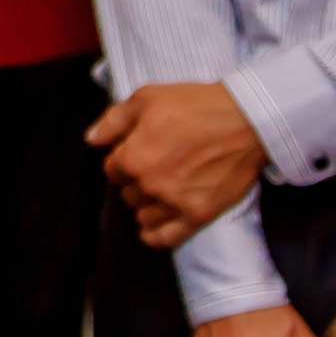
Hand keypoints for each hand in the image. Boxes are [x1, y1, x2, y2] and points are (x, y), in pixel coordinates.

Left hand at [88, 81, 266, 246]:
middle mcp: (149, 185)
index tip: (134, 154)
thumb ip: (113, 121)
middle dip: (134, 182)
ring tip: (158, 192)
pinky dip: (154, 235)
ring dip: (145, 205)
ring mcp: (174, 204)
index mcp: (133, 157)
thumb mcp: (146, 98)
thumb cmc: (194, 104)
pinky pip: (166, 238)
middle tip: (151, 169)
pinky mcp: (198, 216)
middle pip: (127, 193)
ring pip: (143, 215)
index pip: (111, 170)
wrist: (245, 120)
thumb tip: (90, 140)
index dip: (121, 161)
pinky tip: (152, 228)